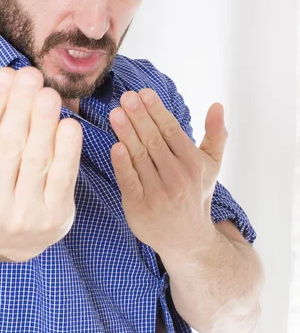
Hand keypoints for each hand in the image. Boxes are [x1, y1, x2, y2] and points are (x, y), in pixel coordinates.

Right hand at [0, 66, 82, 262]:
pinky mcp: (54, 218)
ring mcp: (25, 214)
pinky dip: (68, 152)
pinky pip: (62, 179)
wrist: (10, 242)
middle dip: (20, 107)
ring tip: (49, 93)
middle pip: (9, 146)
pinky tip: (70, 124)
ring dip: (44, 123)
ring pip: (37, 160)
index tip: (3, 73)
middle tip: (30, 75)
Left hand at [108, 88, 226, 256]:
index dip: (157, 111)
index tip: (144, 93)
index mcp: (193, 164)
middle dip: (139, 117)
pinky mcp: (139, 207)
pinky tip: (115, 146)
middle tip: (126, 97)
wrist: (187, 239)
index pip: (172, 131)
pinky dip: (122, 164)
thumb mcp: (211, 166)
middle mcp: (178, 178)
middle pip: (154, 141)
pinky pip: (129, 181)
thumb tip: (217, 105)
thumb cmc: (195, 195)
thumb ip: (215, 135)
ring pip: (140, 157)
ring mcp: (158, 193)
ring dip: (127, 134)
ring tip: (115, 113)